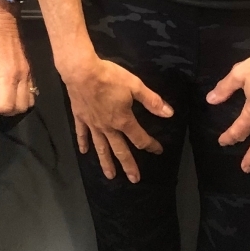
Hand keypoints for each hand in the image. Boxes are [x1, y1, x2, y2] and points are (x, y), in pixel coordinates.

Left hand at [0, 3, 33, 115]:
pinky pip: (31, 90)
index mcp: (9, 72)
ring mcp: (28, 71)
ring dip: (16, 105)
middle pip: (21, 106)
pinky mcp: (29, 68)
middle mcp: (22, 75)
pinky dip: (22, 97)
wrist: (3, 16)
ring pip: (30, 100)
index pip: (7, 103)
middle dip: (6, 111)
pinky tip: (10, 90)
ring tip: (2, 99)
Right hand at [60, 50, 172, 183]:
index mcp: (122, 120)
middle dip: (128, 165)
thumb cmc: (109, 77)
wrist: (81, 71)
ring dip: (106, 162)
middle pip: (120, 149)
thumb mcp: (134, 85)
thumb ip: (151, 101)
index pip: (139, 138)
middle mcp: (108, 127)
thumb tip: (169, 114)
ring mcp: (93, 124)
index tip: (157, 150)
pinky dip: (83, 143)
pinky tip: (84, 152)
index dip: (150, 145)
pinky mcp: (80, 117)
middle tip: (134, 179)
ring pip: (101, 147)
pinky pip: (81, 133)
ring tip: (110, 176)